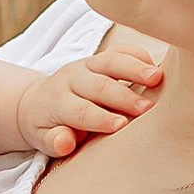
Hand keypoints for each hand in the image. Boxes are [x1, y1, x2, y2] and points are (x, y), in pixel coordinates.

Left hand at [18, 35, 165, 157]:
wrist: (36, 100)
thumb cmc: (46, 126)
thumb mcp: (42, 139)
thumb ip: (54, 141)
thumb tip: (64, 142)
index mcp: (57, 101)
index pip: (80, 110)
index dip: (100, 118)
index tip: (122, 125)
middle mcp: (71, 78)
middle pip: (99, 85)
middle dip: (124, 96)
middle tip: (147, 108)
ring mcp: (87, 65)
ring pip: (111, 62)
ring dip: (135, 68)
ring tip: (157, 77)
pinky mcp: (100, 58)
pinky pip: (120, 51)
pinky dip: (138, 55)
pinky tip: (156, 64)